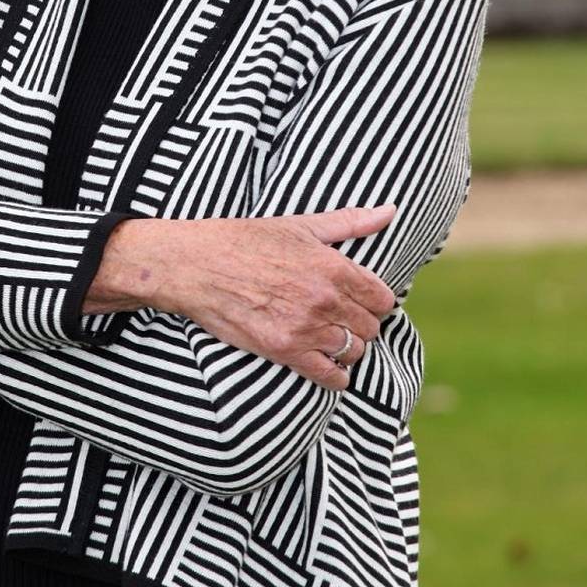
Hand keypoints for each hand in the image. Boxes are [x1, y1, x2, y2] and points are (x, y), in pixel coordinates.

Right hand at [89, 205, 397, 391]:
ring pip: (354, 351)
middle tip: (347, 318)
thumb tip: (389, 210)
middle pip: (371, 327)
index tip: (365, 300)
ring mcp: (305, 328)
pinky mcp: (284, 351)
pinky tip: (330, 365)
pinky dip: (336, 374)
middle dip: (363, 323)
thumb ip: (349, 222)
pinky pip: (329, 375)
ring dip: (349, 346)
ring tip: (334, 337)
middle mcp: (325, 300)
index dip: (377, 300)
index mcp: (333, 267)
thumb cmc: (245, 239)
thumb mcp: (299, 225)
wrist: (197, 265)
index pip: (382, 298)